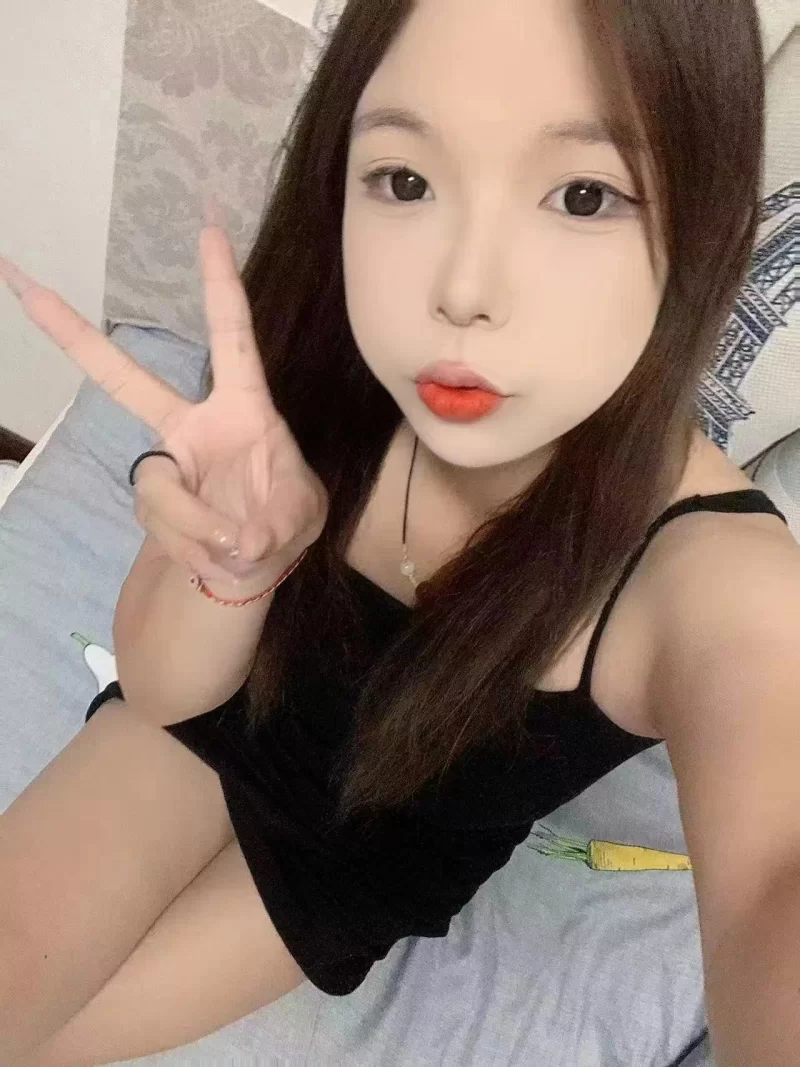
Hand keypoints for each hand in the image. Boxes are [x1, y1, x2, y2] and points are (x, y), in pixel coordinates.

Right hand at [0, 224, 328, 591]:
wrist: (250, 569)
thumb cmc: (285, 521)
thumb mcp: (300, 518)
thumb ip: (277, 522)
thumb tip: (242, 538)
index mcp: (242, 408)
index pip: (232, 339)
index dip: (221, 287)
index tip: (209, 229)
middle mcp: (194, 427)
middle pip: (127, 380)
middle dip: (75, 336)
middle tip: (22, 283)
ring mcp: (167, 465)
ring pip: (159, 490)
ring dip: (200, 527)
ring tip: (236, 547)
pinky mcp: (150, 502)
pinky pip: (160, 524)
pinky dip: (193, 548)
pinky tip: (216, 556)